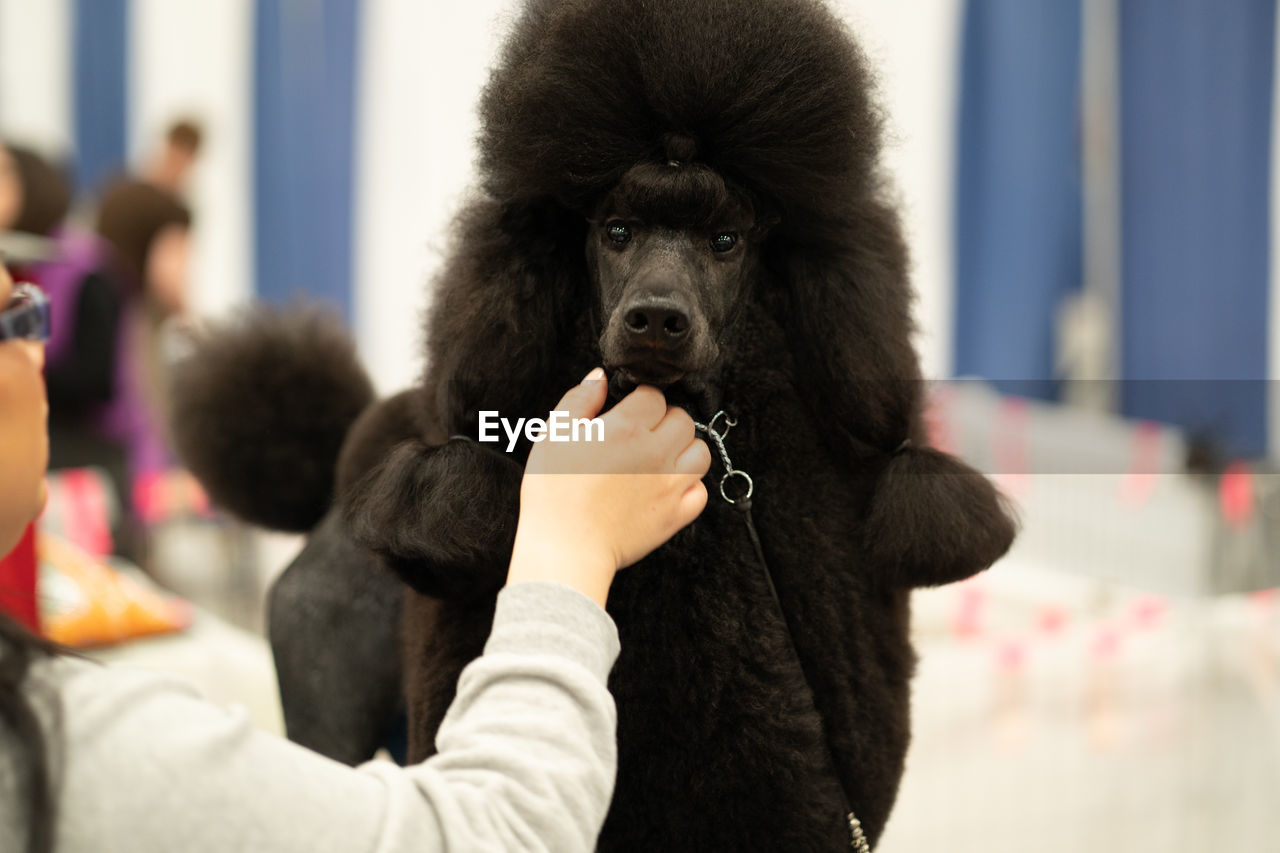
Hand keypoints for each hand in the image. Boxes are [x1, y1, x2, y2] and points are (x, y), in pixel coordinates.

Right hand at [507, 368, 710, 606]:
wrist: (565, 547)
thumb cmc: (553, 491)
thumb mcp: (554, 434)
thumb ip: (579, 399)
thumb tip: (600, 377)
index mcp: (627, 427)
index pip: (654, 396)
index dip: (639, 401)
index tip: (627, 413)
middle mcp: (656, 451)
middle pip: (682, 420)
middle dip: (664, 421)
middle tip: (642, 435)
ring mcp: (670, 485)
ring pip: (700, 453)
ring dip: (684, 449)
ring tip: (660, 457)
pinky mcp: (675, 515)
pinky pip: (700, 492)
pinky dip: (690, 487)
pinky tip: (667, 487)